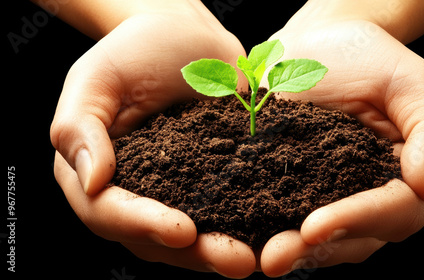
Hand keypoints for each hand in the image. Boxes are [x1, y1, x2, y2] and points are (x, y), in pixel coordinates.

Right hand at [51, 4, 254, 277]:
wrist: (186, 37)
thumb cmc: (135, 50)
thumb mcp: (96, 78)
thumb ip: (79, 128)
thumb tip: (92, 183)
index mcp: (96, 173)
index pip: (109, 212)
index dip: (143, 224)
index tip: (181, 231)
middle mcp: (134, 192)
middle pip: (154, 237)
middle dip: (194, 252)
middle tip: (235, 260)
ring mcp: (174, 191)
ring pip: (192, 235)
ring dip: (222, 250)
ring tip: (255, 259)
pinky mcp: (211, 181)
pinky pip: (223, 210)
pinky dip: (244, 225)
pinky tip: (271, 233)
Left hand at [258, 15, 423, 276]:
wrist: (319, 43)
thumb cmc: (371, 58)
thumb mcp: (413, 83)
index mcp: (405, 178)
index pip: (393, 212)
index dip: (356, 221)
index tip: (315, 226)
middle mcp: (368, 196)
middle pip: (352, 237)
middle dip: (313, 250)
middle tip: (274, 258)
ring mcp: (328, 195)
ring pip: (316, 238)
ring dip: (287, 250)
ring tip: (254, 257)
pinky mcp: (292, 185)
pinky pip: (281, 212)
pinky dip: (263, 227)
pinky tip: (238, 234)